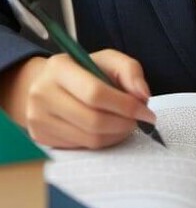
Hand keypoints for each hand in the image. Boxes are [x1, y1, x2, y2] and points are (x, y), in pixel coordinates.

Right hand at [7, 49, 156, 148]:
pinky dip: (102, 141)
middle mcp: (42, 93)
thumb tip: (142, 96)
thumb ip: (130, 72)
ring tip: (128, 124)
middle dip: (124, 123)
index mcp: (59, 68)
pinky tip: (110, 130)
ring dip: (116, 134)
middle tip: (140, 120)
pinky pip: (80, 146)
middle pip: (92, 120)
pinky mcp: (41, 137)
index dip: (125, 105)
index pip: (95, 93)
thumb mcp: (109, 60)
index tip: (146, 111)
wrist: (50, 84)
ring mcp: (38, 118)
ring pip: (88, 138)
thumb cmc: (86, 70)